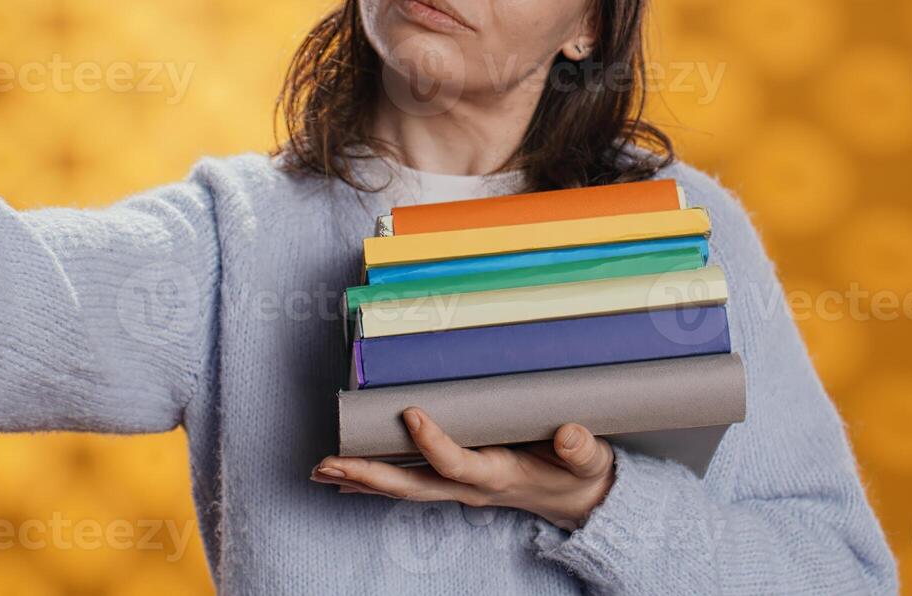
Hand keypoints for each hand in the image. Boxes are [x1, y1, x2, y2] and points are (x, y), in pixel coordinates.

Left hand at [310, 408, 616, 530]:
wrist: (578, 499)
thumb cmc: (579, 473)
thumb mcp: (590, 460)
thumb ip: (582, 449)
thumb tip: (570, 435)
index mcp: (499, 475)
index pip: (457, 463)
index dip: (433, 443)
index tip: (411, 412)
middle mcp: (471, 486)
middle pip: (412, 486)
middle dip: (368, 475)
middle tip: (328, 464)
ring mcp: (458, 487)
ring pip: (402, 487)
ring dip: (360, 479)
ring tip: (320, 470)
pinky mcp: (453, 482)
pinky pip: (407, 483)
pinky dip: (373, 481)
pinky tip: (342, 477)